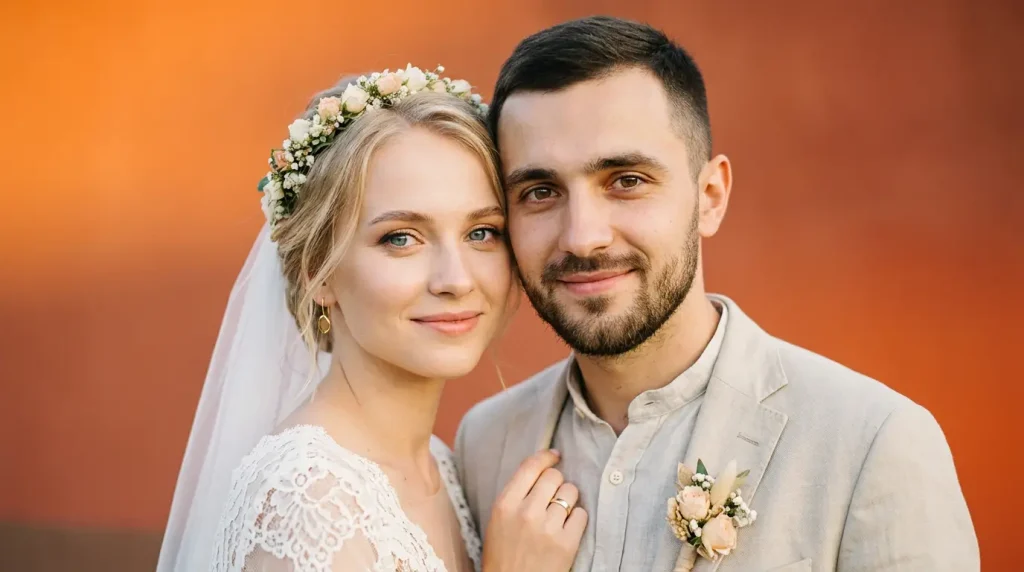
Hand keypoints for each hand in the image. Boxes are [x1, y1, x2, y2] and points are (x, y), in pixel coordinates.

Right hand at [482, 449, 586, 571]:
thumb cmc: (504, 556)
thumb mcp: (498, 521)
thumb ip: (516, 496)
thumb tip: (541, 470)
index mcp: (505, 504)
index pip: (530, 467)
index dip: (546, 457)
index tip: (555, 456)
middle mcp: (526, 512)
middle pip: (554, 476)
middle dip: (557, 482)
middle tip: (554, 495)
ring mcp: (548, 528)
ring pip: (570, 493)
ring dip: (568, 500)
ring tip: (560, 514)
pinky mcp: (566, 543)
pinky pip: (581, 515)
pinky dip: (577, 519)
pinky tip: (567, 528)